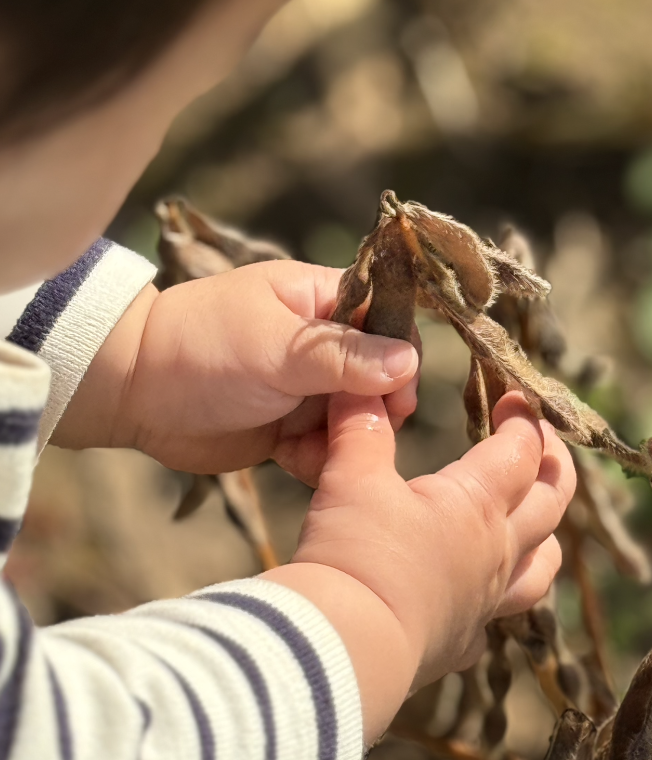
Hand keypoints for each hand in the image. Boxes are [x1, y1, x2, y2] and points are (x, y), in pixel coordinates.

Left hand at [52, 262, 419, 483]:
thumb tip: (409, 362)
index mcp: (321, 299)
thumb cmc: (202, 349)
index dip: (401, 356)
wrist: (133, 394)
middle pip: (382, 376)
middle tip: (359, 429)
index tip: (398, 394)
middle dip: (376, 408)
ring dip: (348, 438)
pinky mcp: (290, 427)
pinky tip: (293, 460)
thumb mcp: (277, 348)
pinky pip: (328, 447)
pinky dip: (320, 459)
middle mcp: (322, 343)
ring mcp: (308, 387)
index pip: (387, 319)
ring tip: (317, 447)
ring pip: (359, 417)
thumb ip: (344, 357)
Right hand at [265, 390, 575, 741]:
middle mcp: (496, 552)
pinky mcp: (460, 644)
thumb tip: (358, 389)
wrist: (345, 648)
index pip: (522, 450)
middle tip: (543, 444)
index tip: (516, 397)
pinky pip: (492, 621)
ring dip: (544, 538)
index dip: (525, 418)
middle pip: (551, 502)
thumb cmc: (356, 555)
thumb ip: (360, 430)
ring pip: (540, 568)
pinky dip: (492, 601)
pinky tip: (474, 598)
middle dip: (553, 466)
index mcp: (478, 503)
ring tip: (533, 520)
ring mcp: (484, 603)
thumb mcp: (351, 478)